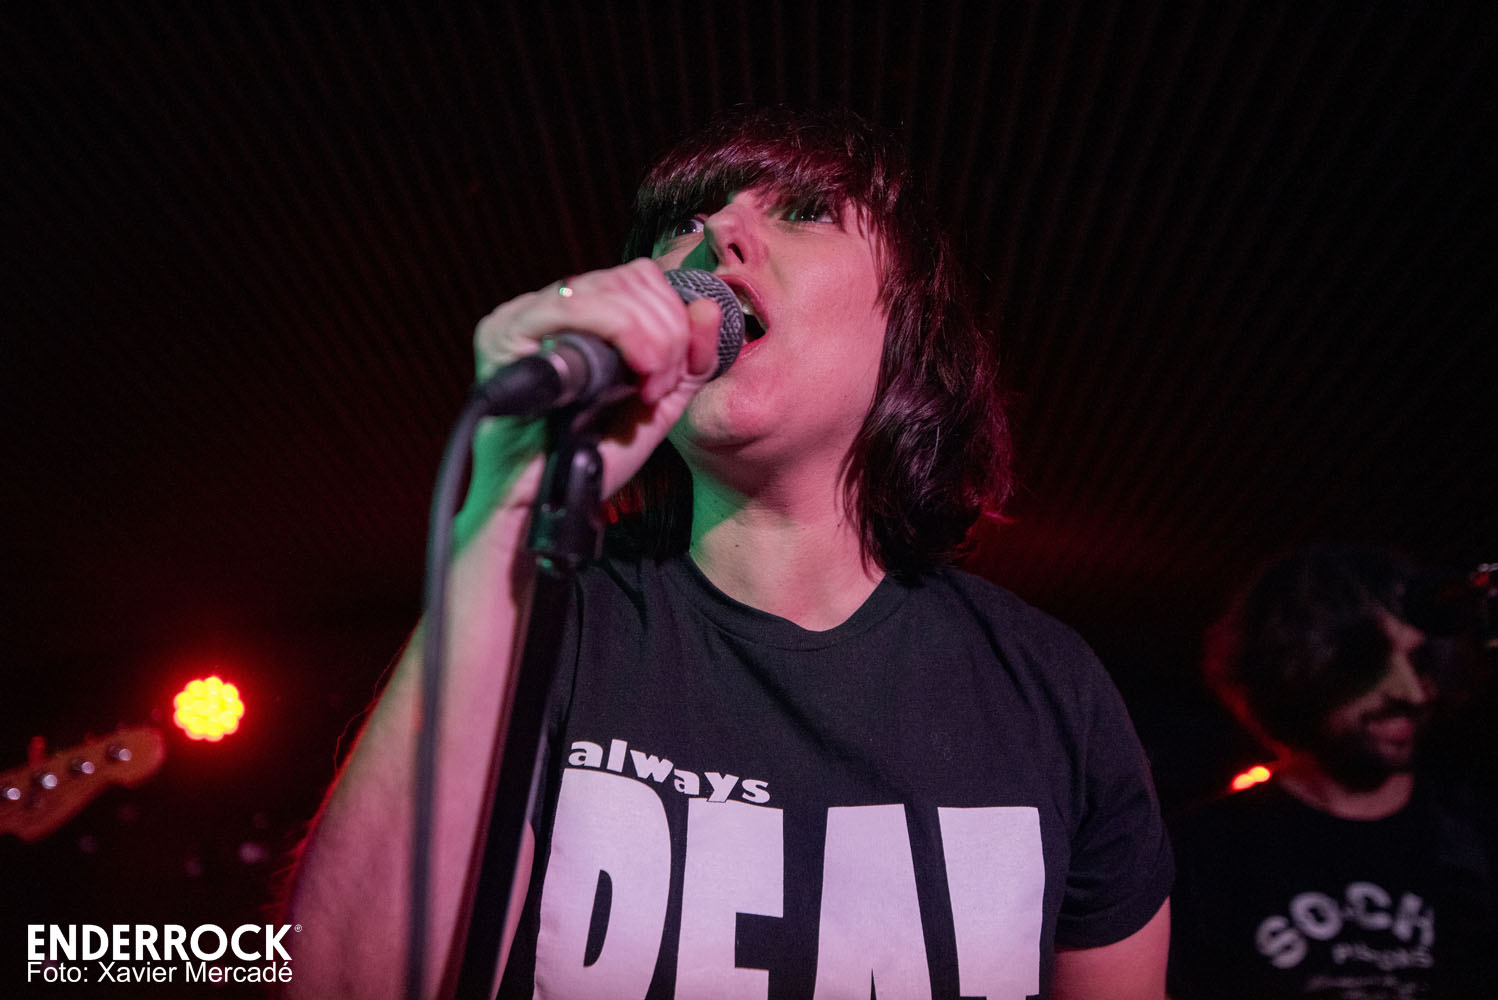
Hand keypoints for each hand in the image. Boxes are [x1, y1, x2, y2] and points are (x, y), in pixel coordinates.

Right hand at [467, 259, 722, 518]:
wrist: (546, 504)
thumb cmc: (591, 459)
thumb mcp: (657, 406)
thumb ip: (689, 361)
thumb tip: (708, 306)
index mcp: (580, 317)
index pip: (641, 279)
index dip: (673, 318)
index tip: (672, 376)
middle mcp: (548, 307)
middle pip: (633, 278)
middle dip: (667, 333)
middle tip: (659, 389)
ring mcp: (522, 315)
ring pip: (614, 287)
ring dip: (650, 340)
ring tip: (645, 392)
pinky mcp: (506, 332)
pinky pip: (578, 307)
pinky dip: (624, 336)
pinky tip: (633, 380)